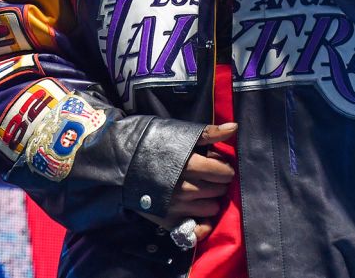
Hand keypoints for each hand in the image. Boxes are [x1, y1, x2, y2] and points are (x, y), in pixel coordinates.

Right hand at [138, 122, 237, 241]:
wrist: (120, 161)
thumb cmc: (151, 143)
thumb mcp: (179, 132)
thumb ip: (209, 133)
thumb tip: (235, 128)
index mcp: (190, 164)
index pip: (223, 172)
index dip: (225, 169)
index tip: (219, 166)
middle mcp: (185, 187)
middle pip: (218, 190)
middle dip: (219, 183)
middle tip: (211, 178)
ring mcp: (177, 205)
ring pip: (211, 208)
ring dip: (211, 200)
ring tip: (203, 191)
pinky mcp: (168, 219)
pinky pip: (197, 227)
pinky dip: (202, 222)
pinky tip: (198, 211)